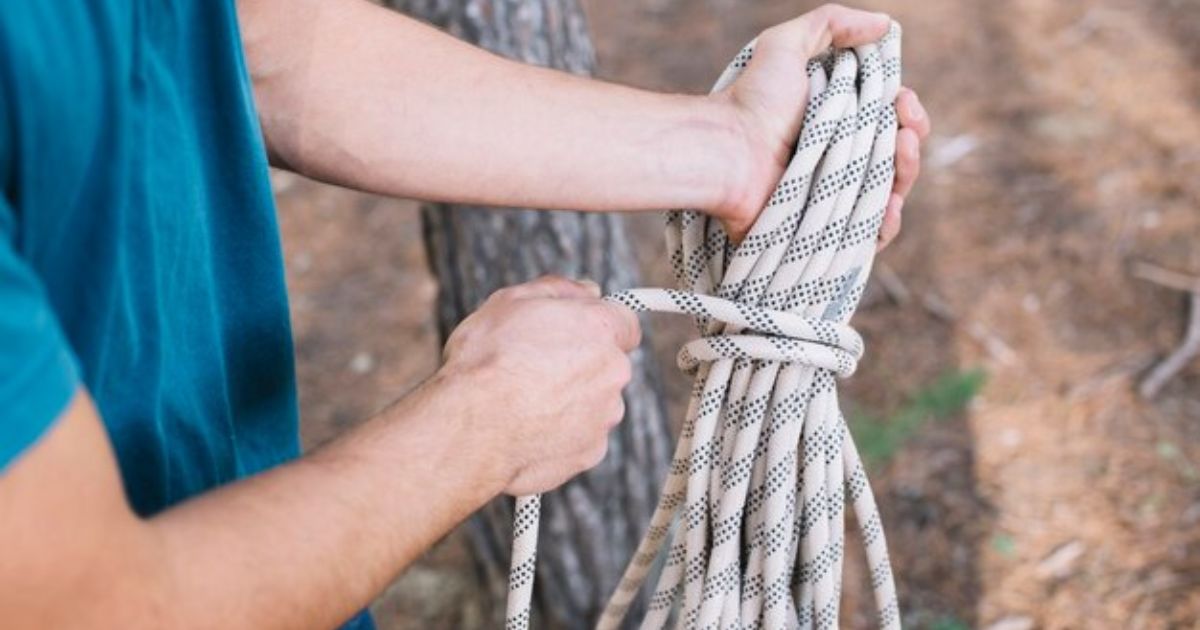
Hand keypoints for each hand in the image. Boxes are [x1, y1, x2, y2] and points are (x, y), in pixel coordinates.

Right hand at [439, 275, 639, 495]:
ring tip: (523, 403)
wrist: (471, 429)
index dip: (598, 325)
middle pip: (607, 365)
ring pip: (594, 404)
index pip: (624, 322)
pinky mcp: (590, 454)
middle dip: (579, 365)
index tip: (578, 331)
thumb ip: (558, 290)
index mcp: (599, 330)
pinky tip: (525, 430)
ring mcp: (604, 418)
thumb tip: (588, 290)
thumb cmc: (486, 362)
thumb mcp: (510, 302)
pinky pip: (580, 438)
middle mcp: (612, 374)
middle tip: (534, 367)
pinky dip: (559, 434)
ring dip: (569, 401)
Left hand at [708, 4, 930, 248]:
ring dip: (907, 170)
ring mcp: (833, 198)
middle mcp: (836, 161)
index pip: (887, 120)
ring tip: (900, 150)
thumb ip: (832, 23)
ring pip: (891, 192)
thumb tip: (885, 25)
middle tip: (905, 125)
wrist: (728, 152)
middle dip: (911, 136)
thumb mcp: (786, 45)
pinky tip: (891, 204)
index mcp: (834, 123)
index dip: (905, 109)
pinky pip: (871, 237)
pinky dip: (888, 222)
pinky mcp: (825, 233)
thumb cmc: (752, 101)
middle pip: (896, 156)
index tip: (903, 98)